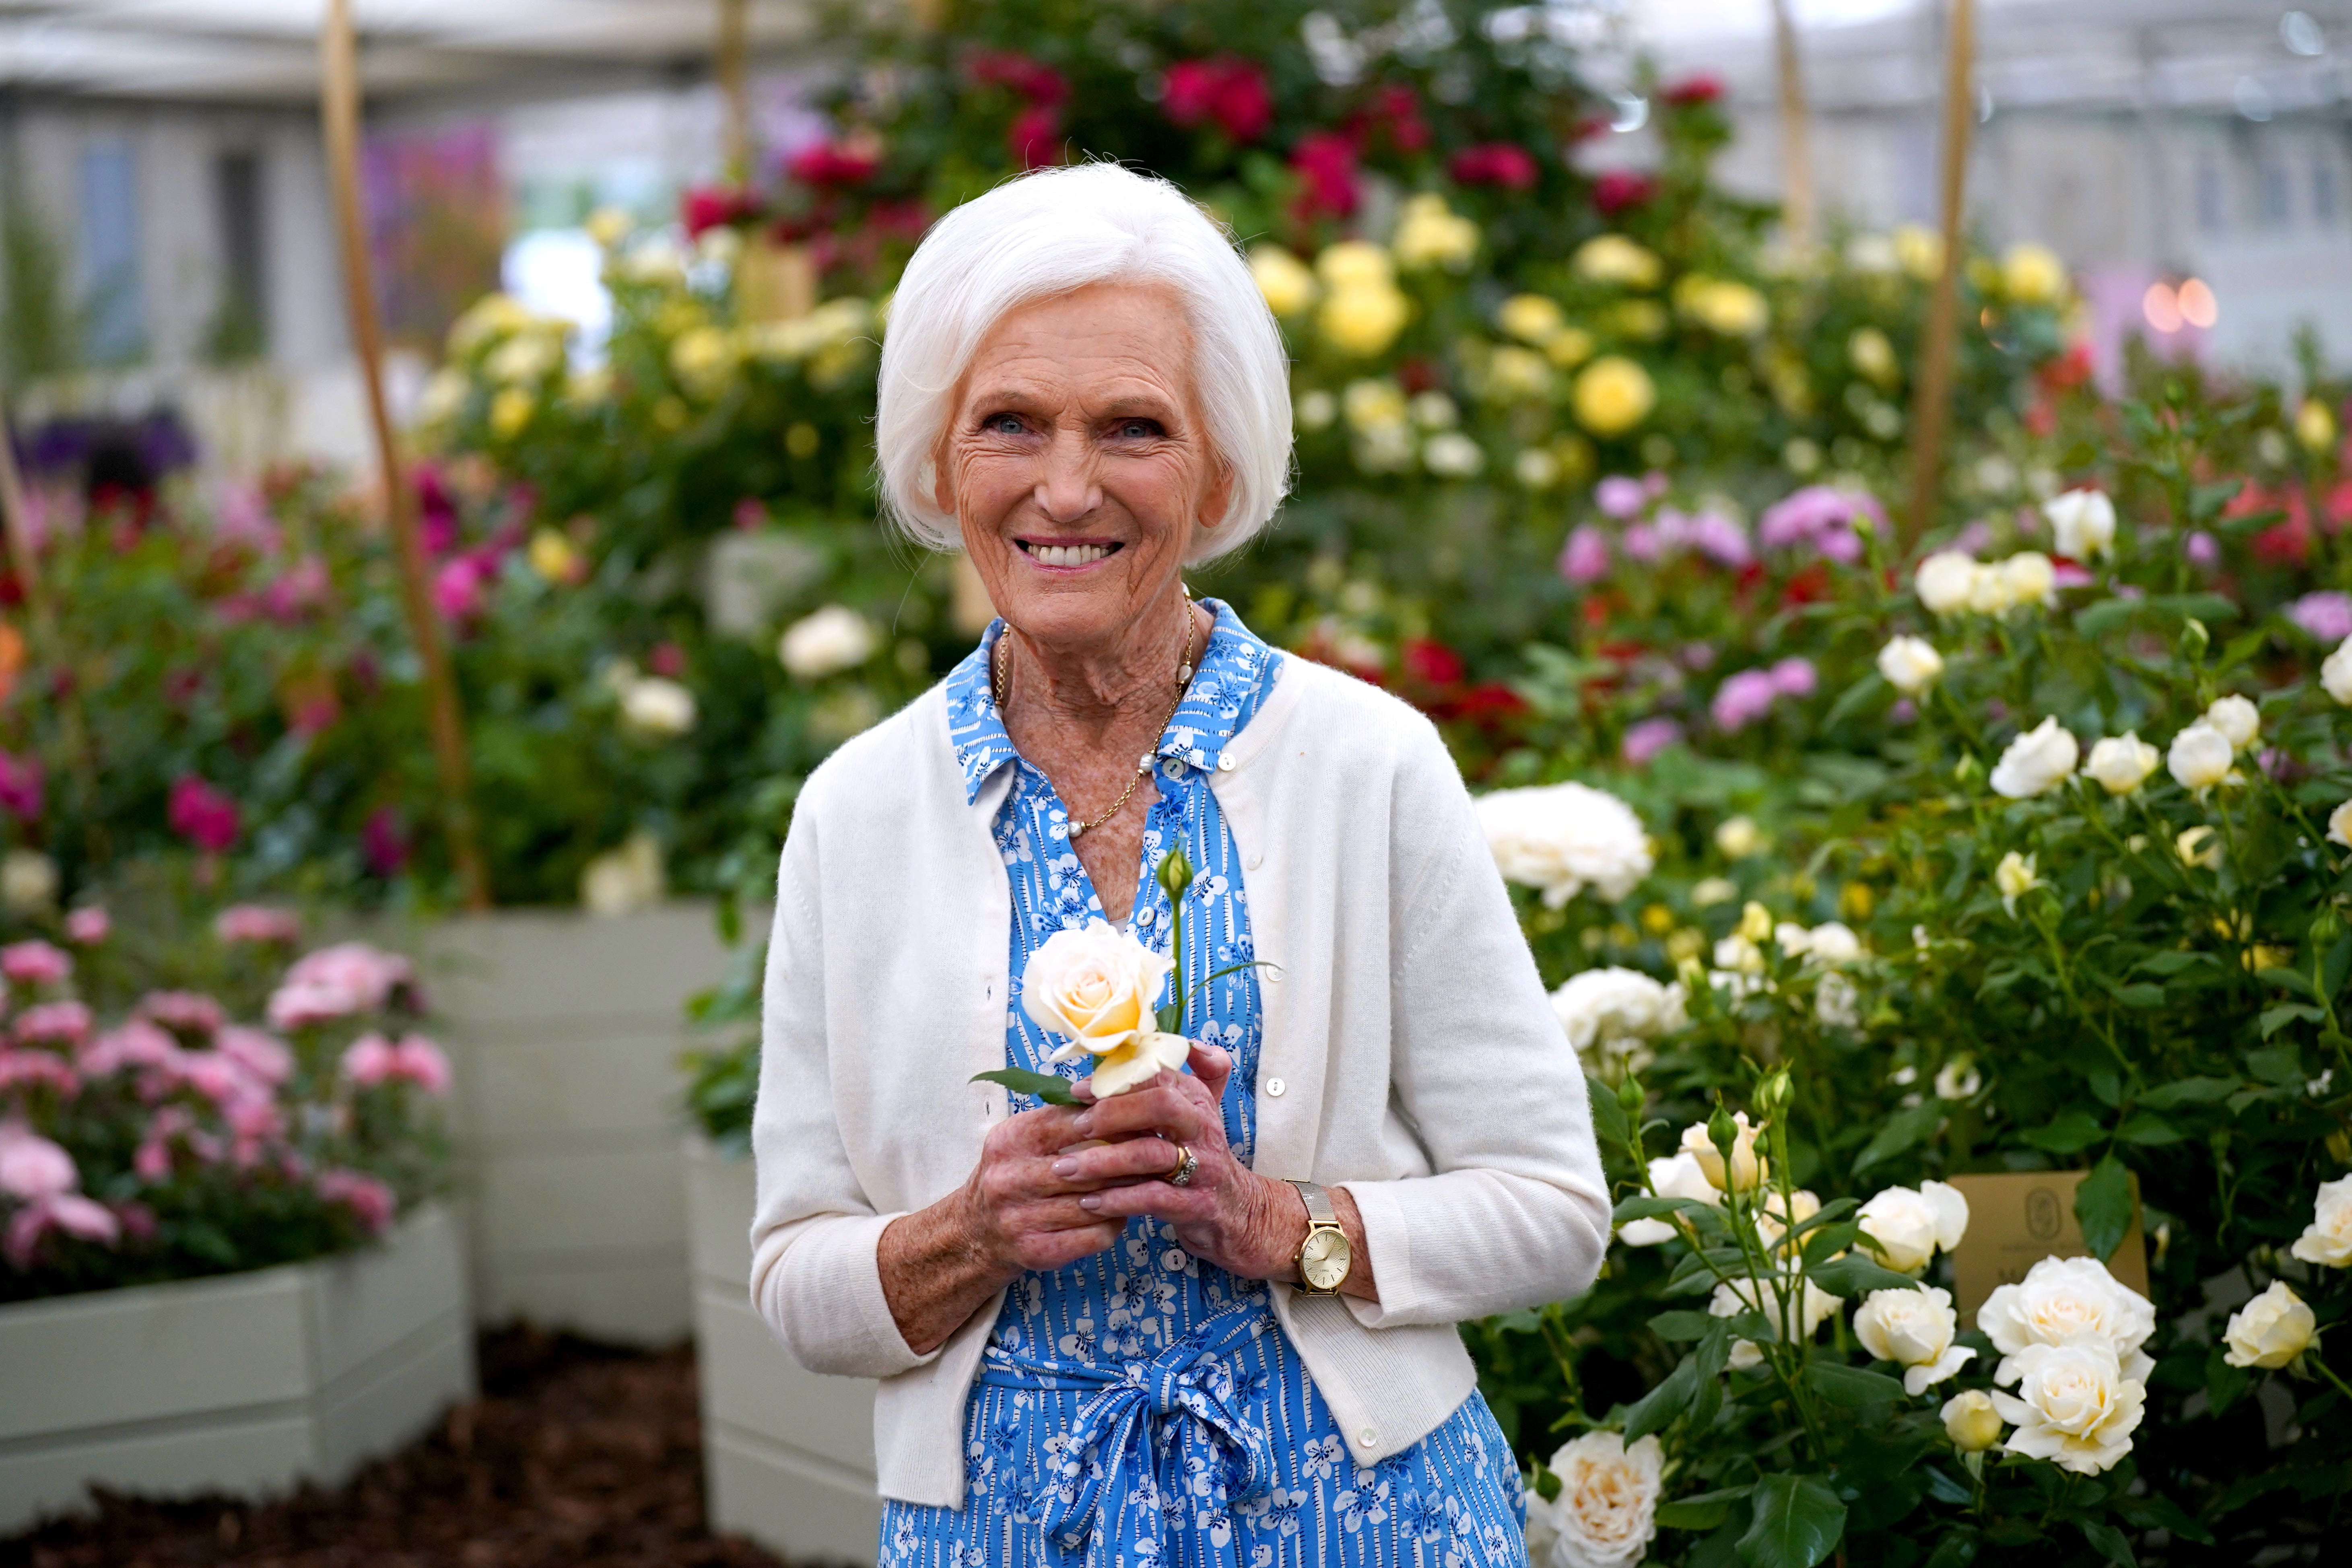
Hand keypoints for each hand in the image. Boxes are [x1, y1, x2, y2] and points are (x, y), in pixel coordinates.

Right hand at [880, 1092, 1144, 1353]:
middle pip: (1089, 1164)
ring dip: (1127, 1193)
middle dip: (1130, 1159)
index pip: (1071, 1121)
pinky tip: (1122, 1214)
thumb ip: (1064, 1117)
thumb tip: (1120, 1093)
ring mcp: (1019, 1218)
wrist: (974, 1233)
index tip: (1148, 1117)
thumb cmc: (1013, 1175)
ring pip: (1095, 1201)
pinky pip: (1092, 1236)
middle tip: (1163, 1152)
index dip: (1114, 1119)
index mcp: (1009, 1140)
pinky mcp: (1035, 1251)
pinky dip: (1114, 1224)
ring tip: (1150, 1182)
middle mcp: (1008, 1178)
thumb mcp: (1025, 1138)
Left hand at [1058, 1041, 1305, 1281]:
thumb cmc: (1204, 1156)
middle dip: (1113, 1112)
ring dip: (1103, 1160)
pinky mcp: (1197, 1204)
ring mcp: (1203, 1167)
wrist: (1239, 1211)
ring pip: (1151, 1154)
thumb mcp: (1200, 1111)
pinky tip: (1090, 1202)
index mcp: (1196, 1100)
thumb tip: (1181, 1042)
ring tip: (1066, 1168)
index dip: (1116, 1079)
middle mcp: (1202, 1128)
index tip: (1078, 1090)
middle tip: (1076, 1127)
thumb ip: (1186, 1074)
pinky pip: (1154, 1198)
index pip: (1157, 1075)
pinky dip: (1119, 1200)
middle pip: (1161, 1105)